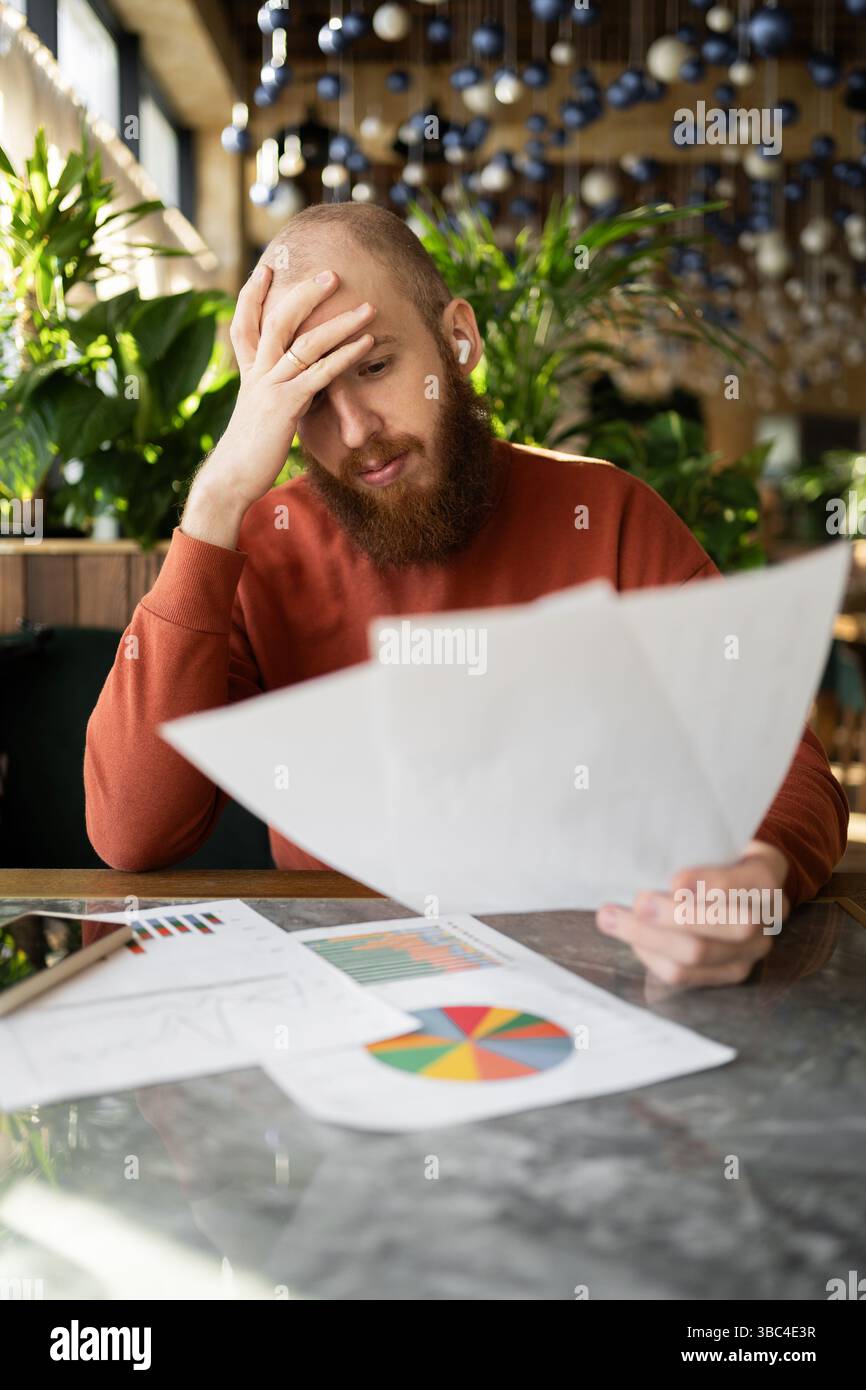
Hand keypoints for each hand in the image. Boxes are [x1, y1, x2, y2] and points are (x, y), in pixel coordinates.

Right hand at [182, 263, 376, 545]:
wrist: (232, 477)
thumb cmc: (250, 450)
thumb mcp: (264, 414)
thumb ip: (282, 393)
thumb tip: (306, 386)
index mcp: (249, 371)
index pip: (246, 322)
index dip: (253, 294)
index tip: (266, 267)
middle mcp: (257, 372)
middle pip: (278, 320)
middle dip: (304, 294)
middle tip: (330, 273)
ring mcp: (270, 386)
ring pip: (306, 343)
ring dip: (340, 323)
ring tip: (367, 308)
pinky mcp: (285, 405)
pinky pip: (320, 374)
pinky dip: (345, 356)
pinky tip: (366, 344)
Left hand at [595, 839, 789, 989]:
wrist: (730, 885)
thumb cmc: (710, 855)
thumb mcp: (711, 840)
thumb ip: (692, 848)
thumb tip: (654, 868)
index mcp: (765, 876)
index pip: (746, 883)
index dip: (711, 884)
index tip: (674, 880)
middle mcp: (766, 920)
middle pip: (726, 927)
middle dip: (676, 917)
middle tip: (637, 901)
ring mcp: (748, 953)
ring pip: (696, 955)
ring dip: (647, 937)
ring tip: (610, 918)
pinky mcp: (723, 974)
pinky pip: (682, 975)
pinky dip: (649, 955)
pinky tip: (628, 937)